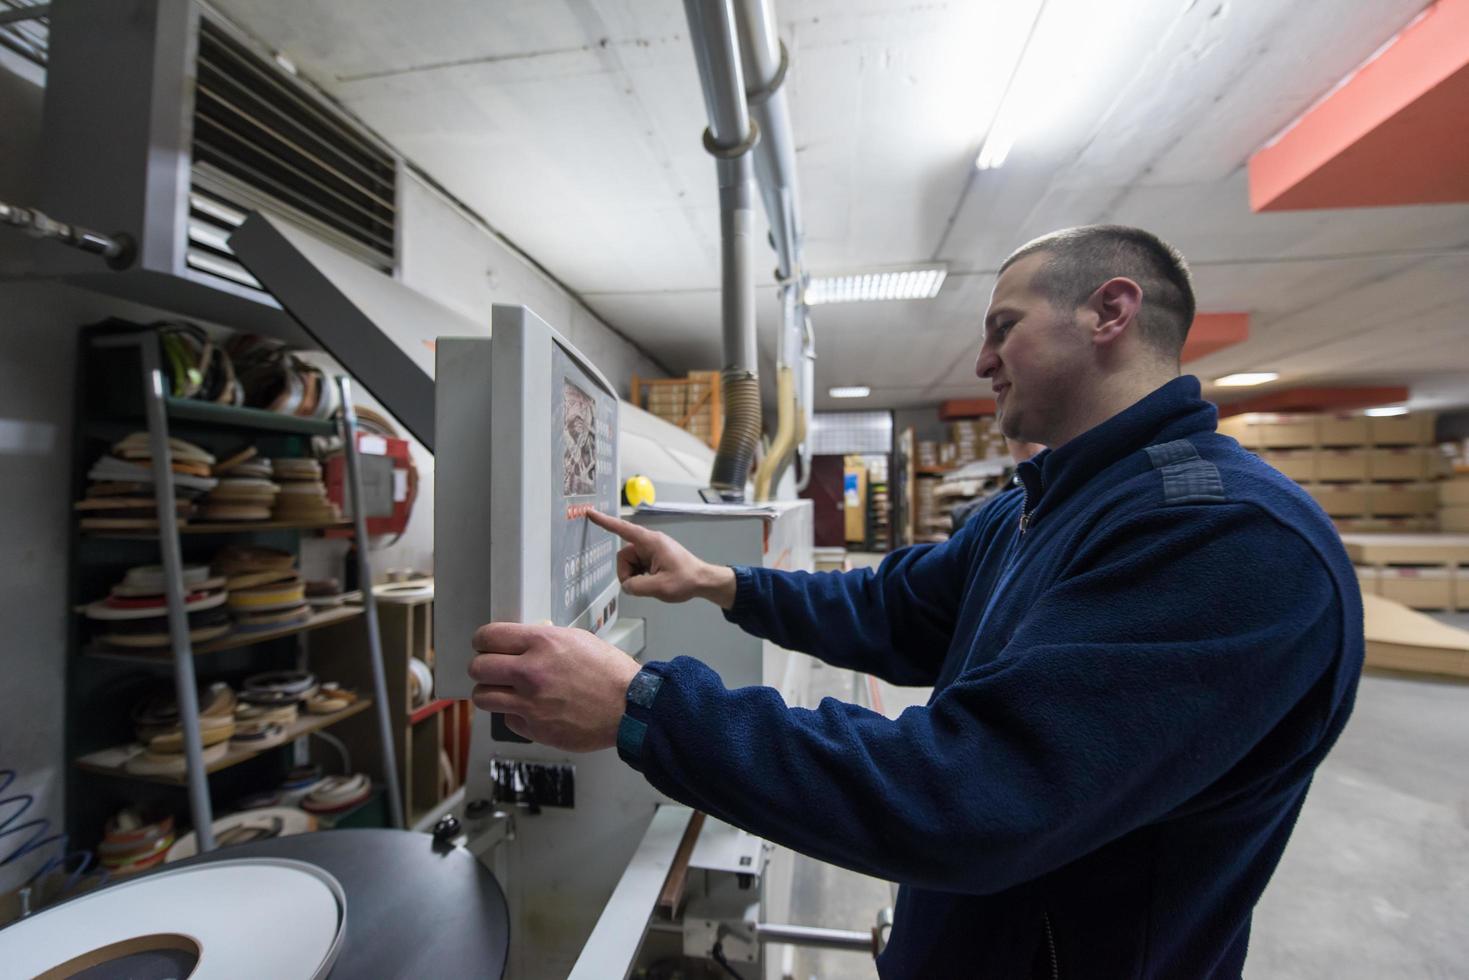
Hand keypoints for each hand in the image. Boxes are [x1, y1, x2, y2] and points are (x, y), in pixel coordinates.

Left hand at [468, 622, 640, 751]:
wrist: (629, 707)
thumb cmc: (609, 672)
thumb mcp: (577, 639)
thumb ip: (544, 640)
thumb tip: (521, 644)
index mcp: (541, 643)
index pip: (488, 636)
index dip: (482, 641)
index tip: (484, 645)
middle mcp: (530, 672)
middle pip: (478, 667)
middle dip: (482, 667)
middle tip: (491, 669)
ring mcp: (530, 703)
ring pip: (483, 696)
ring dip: (490, 693)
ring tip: (503, 692)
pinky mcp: (534, 729)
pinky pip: (508, 720)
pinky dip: (515, 715)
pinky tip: (532, 710)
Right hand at [586, 510, 735, 608]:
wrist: (703, 581)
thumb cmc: (686, 580)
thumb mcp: (660, 587)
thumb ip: (636, 586)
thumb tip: (626, 585)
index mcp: (650, 542)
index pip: (622, 529)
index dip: (604, 521)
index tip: (589, 513)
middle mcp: (649, 542)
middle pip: (623, 556)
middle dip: (627, 573)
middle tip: (642, 585)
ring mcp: (651, 550)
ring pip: (629, 564)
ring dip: (634, 576)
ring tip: (652, 584)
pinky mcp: (653, 557)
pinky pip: (636, 566)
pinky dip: (640, 576)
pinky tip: (653, 582)